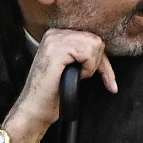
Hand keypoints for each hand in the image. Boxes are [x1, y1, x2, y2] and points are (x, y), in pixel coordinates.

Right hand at [1, 29, 117, 142]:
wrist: (34, 108)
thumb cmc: (51, 93)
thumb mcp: (68, 67)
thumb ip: (80, 54)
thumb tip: (103, 51)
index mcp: (56, 36)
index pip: (90, 38)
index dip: (101, 60)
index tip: (107, 79)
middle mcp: (54, 34)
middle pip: (95, 40)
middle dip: (99, 63)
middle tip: (86, 78)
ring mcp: (54, 41)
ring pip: (94, 45)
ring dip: (92, 66)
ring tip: (78, 77)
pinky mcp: (57, 50)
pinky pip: (88, 54)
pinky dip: (88, 69)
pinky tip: (76, 77)